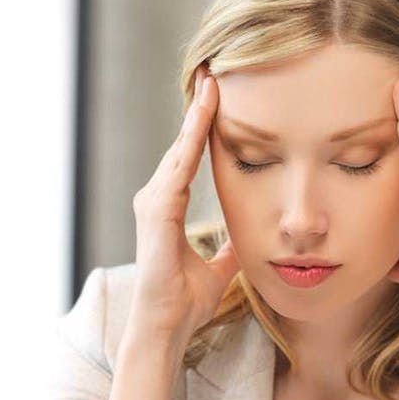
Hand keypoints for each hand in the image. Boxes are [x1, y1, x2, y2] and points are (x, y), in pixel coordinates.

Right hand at [129, 62, 240, 343]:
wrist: (166, 326)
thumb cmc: (185, 303)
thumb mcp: (218, 270)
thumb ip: (229, 251)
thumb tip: (246, 241)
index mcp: (169, 209)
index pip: (189, 159)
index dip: (202, 129)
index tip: (217, 98)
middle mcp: (156, 200)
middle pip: (181, 146)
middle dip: (198, 110)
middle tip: (213, 73)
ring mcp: (152, 203)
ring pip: (179, 150)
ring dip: (196, 116)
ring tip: (211, 83)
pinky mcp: (156, 212)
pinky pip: (178, 168)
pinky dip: (191, 140)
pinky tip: (204, 116)